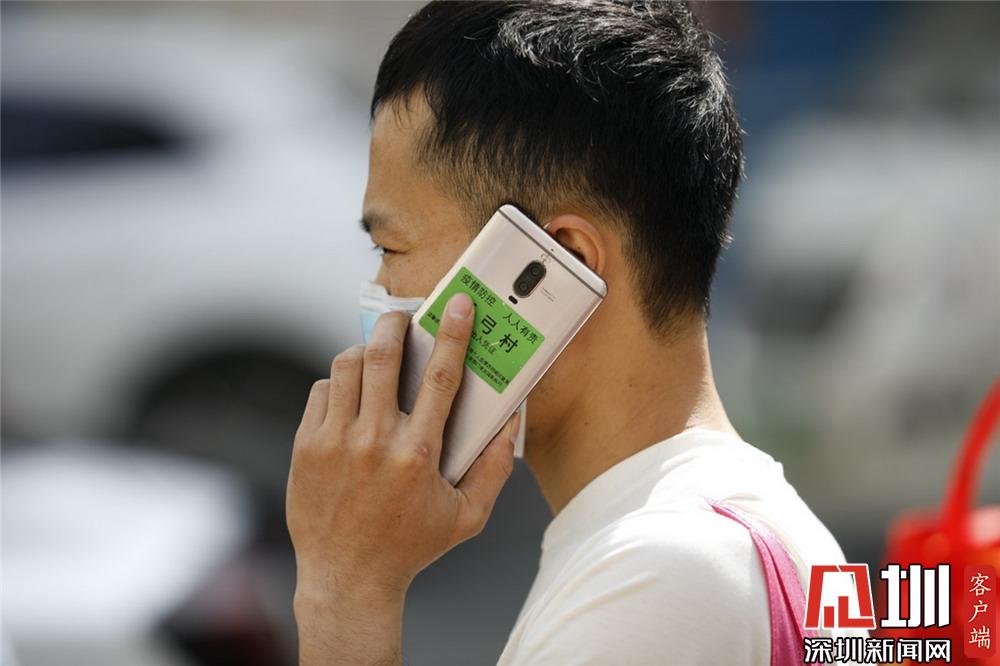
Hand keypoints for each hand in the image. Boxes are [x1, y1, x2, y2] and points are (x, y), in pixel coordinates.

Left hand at [287, 292, 519, 602]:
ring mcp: (335, 442)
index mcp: (419, 453)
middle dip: (394, 323)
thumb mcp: (468, 516)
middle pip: (382, 354)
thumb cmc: (410, 547)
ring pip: (347, 366)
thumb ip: (496, 467)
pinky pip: (321, 392)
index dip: (453, 334)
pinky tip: (351, 395)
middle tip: (402, 316)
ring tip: (375, 355)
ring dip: (364, 350)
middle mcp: (375, 441)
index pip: (440, 376)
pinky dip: (338, 383)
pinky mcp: (306, 447)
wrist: (347, 579)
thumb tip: (510, 420)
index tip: (458, 305)